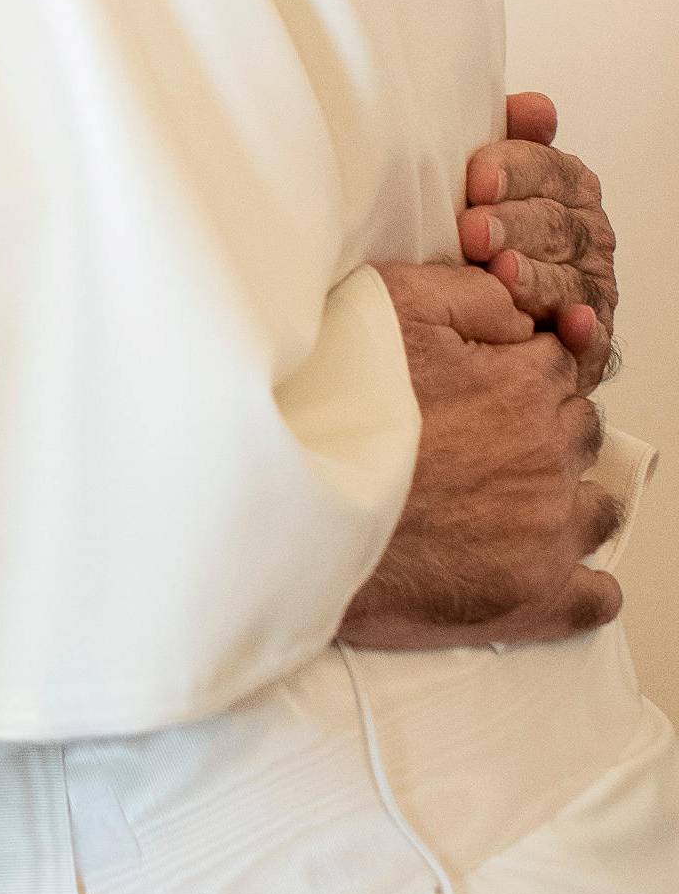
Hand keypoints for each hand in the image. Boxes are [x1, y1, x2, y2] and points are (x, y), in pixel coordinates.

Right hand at [342, 260, 619, 647]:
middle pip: (580, 433)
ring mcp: (547, 530)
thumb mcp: (396, 304)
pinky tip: (556, 573)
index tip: (495, 388)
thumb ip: (475, 296)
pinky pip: (595, 597)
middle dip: (546, 433)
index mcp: (525, 386)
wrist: (295, 506)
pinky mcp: (533, 596)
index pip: (561, 368)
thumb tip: (523, 316)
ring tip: (512, 507)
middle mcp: (549, 456)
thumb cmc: (334, 406)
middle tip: (485, 445)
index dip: (524, 373)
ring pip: (597, 508)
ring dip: (569, 502)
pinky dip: (585, 586)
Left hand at [459, 92, 615, 386]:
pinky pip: (592, 337)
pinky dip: (583, 331)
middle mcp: (585, 233)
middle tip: (475, 231)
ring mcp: (591, 286)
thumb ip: (507, 136)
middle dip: (513, 226)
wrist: (487, 307)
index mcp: (566, 186)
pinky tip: (570, 324)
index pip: (546, 168)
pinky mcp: (591, 336)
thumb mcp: (486, 178)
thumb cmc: (485, 230)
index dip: (512, 171)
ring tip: (502, 274)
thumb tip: (536, 108)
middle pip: (554, 223)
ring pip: (568, 279)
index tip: (476, 180)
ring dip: (537, 277)